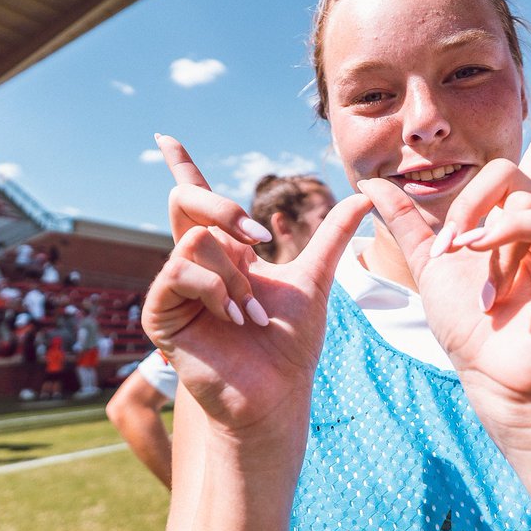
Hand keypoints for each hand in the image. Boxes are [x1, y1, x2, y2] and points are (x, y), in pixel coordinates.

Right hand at [143, 136, 372, 441]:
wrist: (277, 393)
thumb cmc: (291, 344)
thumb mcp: (316, 278)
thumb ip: (334, 234)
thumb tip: (369, 194)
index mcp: (223, 251)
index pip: (197, 200)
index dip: (183, 165)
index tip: (166, 136)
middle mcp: (194, 262)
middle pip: (187, 200)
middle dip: (225, 208)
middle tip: (258, 238)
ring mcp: (174, 286)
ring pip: (197, 240)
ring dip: (235, 274)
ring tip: (250, 312)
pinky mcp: (161, 312)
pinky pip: (180, 271)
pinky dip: (216, 289)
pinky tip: (232, 316)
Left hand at [356, 71, 530, 442]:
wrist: (492, 377)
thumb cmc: (467, 328)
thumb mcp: (427, 262)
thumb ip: (404, 220)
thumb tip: (369, 181)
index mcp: (520, 219)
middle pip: (505, 169)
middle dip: (465, 204)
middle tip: (450, 247)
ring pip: (521, 193)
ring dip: (482, 229)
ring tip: (472, 267)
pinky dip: (512, 234)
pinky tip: (492, 262)